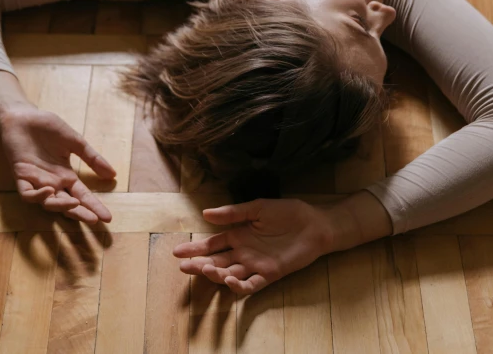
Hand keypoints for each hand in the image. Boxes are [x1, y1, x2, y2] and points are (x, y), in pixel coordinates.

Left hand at [0, 105, 115, 223]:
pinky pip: (27, 193)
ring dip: (61, 206)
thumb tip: (113, 175)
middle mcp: (53, 183)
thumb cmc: (48, 127)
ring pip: (48, 203)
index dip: (94, 206)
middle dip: (81, 213)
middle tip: (94, 220)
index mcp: (66, 176)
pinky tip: (49, 190)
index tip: (108, 217)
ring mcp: (36, 181)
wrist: (24, 115)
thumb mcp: (76, 142)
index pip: (83, 195)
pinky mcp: (20, 175)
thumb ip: (92, 158)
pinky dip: (37, 196)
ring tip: (75, 204)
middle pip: (67, 205)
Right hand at [172, 198, 337, 294]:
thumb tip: (205, 213)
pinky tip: (228, 279)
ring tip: (205, 269)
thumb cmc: (288, 213)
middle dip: (199, 264)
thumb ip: (232, 212)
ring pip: (230, 273)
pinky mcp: (270, 274)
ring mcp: (256, 265)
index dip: (195, 248)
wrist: (315, 224)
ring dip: (216, 274)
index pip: (212, 244)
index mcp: (239, 236)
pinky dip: (239, 285)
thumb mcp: (257, 208)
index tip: (177, 251)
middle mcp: (244, 252)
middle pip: (216, 261)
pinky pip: (251, 284)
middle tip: (183, 266)